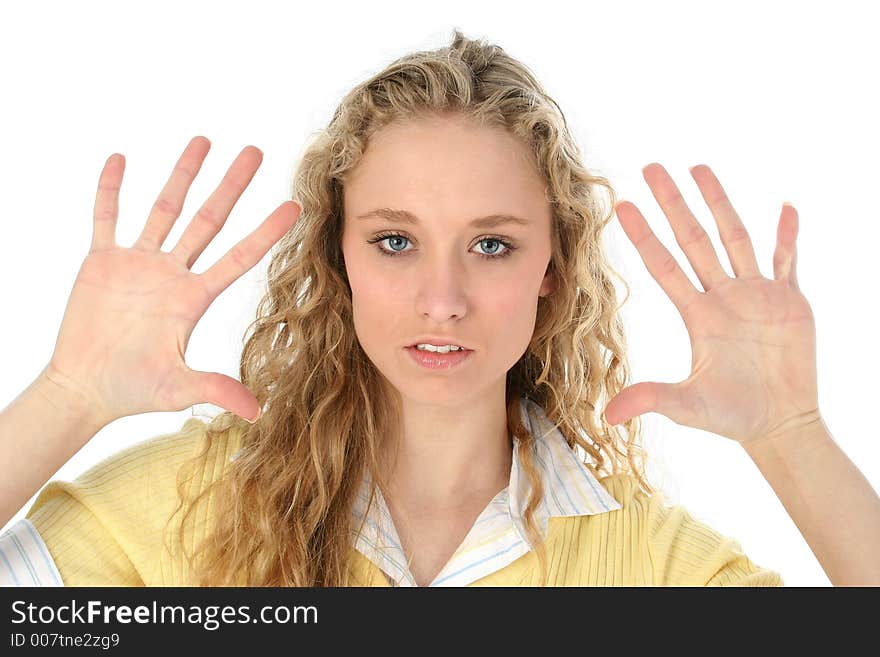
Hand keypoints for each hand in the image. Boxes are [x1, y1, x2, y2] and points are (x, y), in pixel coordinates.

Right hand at [45, 136, 299, 425]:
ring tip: (203, 140)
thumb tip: (258, 413)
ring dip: (182, 175)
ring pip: (164, 209)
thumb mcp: (178, 388)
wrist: (87, 388)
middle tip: (256, 152)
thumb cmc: (134, 390)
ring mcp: (138, 263)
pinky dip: (111, 191)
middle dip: (231, 186)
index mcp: (194, 297)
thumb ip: (215, 390)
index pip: (239, 257)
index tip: (295, 207)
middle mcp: (172, 273)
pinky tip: (120, 160)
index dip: (266, 232)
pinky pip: (106, 218)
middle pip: (208, 220)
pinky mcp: (102, 261)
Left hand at [602, 163, 819, 446]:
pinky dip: (788, 236)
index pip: (664, 266)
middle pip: (694, 239)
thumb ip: (652, 399)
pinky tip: (786, 208)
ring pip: (735, 238)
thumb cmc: (731, 415)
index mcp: (697, 314)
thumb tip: (608, 416)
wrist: (778, 423)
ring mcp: (756, 294)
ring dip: (720, 203)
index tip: (623, 205)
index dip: (644, 236)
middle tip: (651, 166)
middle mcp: (721, 296)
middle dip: (674, 203)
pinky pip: (789, 261)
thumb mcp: (689, 406)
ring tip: (699, 168)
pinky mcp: (790, 301)